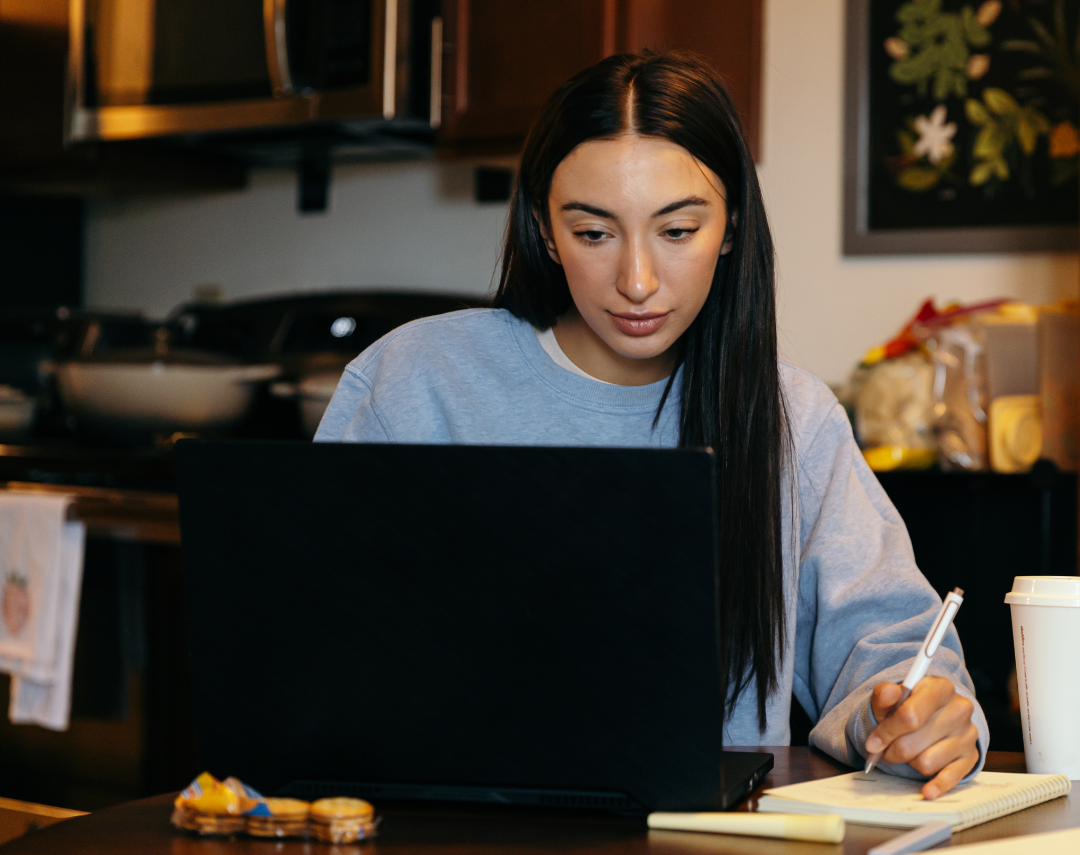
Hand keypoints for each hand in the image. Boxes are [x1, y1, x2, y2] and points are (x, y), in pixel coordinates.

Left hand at [864, 676, 978, 799]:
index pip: (910, 716)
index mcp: (940, 688)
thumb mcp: (893, 696)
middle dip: (893, 750)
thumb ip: (884, 695)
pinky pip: (952, 777)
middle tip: (887, 750)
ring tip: (908, 750)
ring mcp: (968, 734)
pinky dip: (937, 785)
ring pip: (927, 763)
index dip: (887, 732)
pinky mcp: (971, 756)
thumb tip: (888, 693)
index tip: (873, 743)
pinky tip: (927, 791)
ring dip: (909, 762)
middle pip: (914, 743)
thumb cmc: (910, 703)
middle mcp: (960, 709)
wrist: (934, 711)